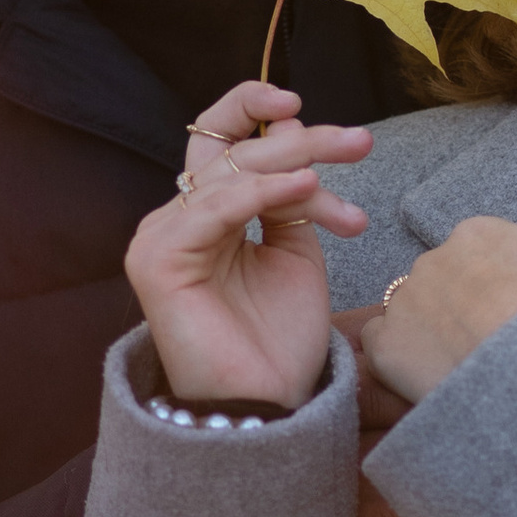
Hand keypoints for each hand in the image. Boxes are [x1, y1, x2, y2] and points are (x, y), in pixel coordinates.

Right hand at [124, 81, 370, 411]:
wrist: (268, 407)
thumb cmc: (279, 341)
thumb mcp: (297, 253)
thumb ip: (293, 198)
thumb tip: (297, 137)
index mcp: (206, 214)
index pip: (221, 141)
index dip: (253, 110)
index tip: (308, 110)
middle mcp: (177, 218)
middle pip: (231, 151)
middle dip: (302, 141)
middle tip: (360, 143)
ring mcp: (161, 237)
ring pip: (228, 173)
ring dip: (295, 166)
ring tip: (341, 173)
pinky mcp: (156, 261)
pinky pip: (212, 209)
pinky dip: (262, 193)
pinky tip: (307, 187)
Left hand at [356, 188, 516, 409]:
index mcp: (476, 233)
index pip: (479, 251)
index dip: (497, 281)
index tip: (513, 304)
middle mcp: (433, 259)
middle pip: (443, 277)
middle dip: (461, 301)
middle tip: (491, 335)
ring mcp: (405, 301)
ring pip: (412, 307)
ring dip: (429, 326)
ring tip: (464, 357)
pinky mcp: (385, 345)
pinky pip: (381, 342)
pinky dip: (400, 353)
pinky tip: (430, 370)